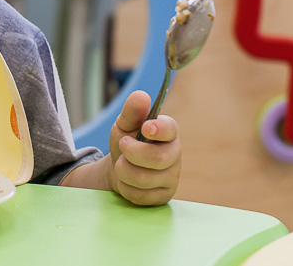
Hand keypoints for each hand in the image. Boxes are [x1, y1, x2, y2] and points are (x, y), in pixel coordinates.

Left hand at [107, 90, 181, 205]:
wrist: (119, 169)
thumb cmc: (126, 142)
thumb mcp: (124, 125)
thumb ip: (131, 112)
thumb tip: (141, 95)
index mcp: (167, 133)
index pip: (170, 129)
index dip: (159, 129)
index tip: (145, 128)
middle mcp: (174, 155)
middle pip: (158, 158)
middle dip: (133, 153)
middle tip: (122, 146)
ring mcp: (171, 177)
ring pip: (145, 179)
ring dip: (123, 170)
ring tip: (121, 164)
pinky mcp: (163, 196)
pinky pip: (140, 195)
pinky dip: (125, 187)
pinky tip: (126, 181)